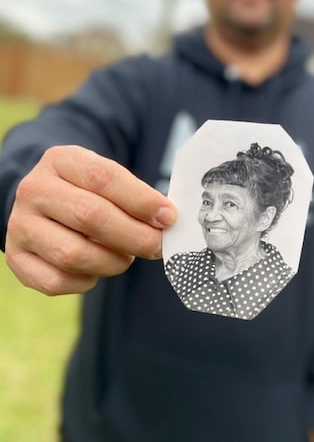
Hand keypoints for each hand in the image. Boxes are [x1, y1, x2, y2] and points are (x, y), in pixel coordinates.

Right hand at [5, 145, 176, 294]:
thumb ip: (134, 195)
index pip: (104, 178)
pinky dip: (85, 281)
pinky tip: (96, 270)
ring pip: (74, 254)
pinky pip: (56, 281)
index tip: (168, 218)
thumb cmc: (87, 191)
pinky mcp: (16, 258)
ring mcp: (20, 225)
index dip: (141, 200)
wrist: (44, 203)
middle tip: (157, 246)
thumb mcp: (106, 179)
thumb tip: (165, 220)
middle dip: (134, 236)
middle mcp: (34, 190)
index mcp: (60, 160)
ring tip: (126, 257)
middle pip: (91, 217)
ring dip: (112, 262)